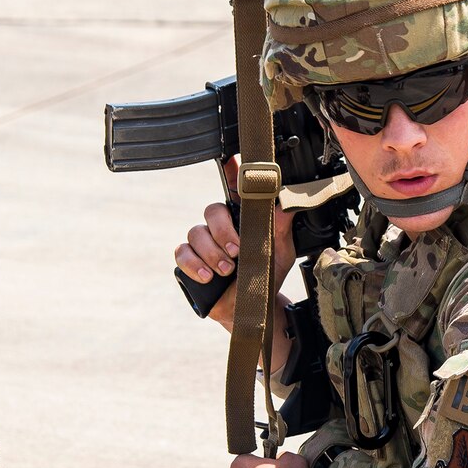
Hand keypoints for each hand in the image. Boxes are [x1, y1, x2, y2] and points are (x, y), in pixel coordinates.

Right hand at [174, 158, 297, 329]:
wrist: (253, 309)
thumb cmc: (266, 275)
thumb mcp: (280, 251)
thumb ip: (281, 227)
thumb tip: (285, 204)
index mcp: (243, 217)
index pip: (234, 189)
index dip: (231, 171)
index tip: (230, 158)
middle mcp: (221, 226)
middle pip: (212, 211)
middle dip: (223, 231)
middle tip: (236, 251)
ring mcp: (203, 243)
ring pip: (195, 232)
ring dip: (212, 252)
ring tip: (226, 270)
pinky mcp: (190, 261)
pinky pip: (182, 253)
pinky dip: (193, 263)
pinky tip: (207, 276)